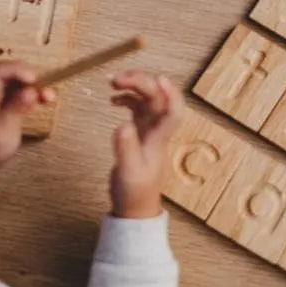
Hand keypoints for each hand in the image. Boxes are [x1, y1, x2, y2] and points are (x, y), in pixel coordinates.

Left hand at [0, 60, 55, 180]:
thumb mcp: (3, 132)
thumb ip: (16, 109)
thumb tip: (31, 91)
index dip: (18, 71)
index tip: (35, 80)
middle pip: (9, 72)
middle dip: (30, 77)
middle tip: (46, 90)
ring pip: (17, 80)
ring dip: (34, 85)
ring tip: (49, 97)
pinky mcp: (4, 101)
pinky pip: (19, 90)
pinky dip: (32, 93)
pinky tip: (43, 101)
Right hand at [109, 70, 183, 218]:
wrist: (135, 208)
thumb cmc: (135, 193)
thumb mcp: (128, 172)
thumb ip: (126, 149)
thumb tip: (122, 125)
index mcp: (159, 138)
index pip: (173, 111)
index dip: (170, 93)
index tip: (157, 79)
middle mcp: (157, 130)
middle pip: (157, 97)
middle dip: (140, 81)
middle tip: (116, 78)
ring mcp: (149, 130)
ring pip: (147, 99)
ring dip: (133, 86)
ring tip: (112, 82)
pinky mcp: (140, 132)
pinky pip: (137, 107)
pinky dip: (126, 98)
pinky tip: (112, 98)